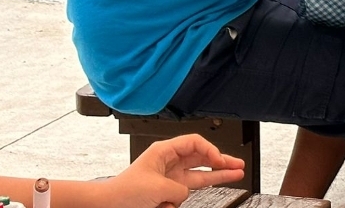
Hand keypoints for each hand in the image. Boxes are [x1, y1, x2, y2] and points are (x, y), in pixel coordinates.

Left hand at [105, 134, 244, 207]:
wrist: (106, 206)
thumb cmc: (123, 190)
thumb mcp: (158, 186)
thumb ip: (179, 188)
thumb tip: (185, 193)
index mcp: (164, 151)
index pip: (195, 143)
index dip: (210, 150)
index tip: (219, 160)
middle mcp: (169, 162)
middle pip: (201, 157)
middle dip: (221, 160)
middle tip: (238, 163)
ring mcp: (170, 177)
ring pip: (200, 174)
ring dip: (217, 175)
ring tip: (236, 173)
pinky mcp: (168, 192)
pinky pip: (187, 191)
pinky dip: (188, 197)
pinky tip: (173, 203)